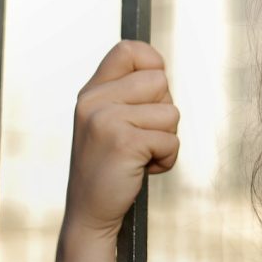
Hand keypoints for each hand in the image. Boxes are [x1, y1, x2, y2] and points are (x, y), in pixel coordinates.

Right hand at [62, 40, 179, 237]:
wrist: (89, 212)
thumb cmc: (109, 167)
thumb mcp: (108, 121)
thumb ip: (127, 94)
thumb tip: (160, 69)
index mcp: (91, 92)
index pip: (129, 49)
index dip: (153, 63)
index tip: (154, 92)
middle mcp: (94, 100)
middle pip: (160, 81)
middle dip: (163, 111)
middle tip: (142, 136)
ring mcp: (106, 120)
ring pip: (171, 112)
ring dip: (166, 139)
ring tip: (141, 155)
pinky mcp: (123, 142)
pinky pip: (171, 140)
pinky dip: (166, 159)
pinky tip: (142, 170)